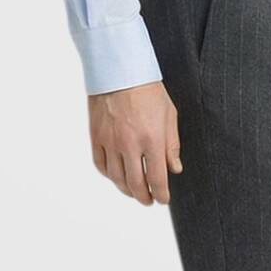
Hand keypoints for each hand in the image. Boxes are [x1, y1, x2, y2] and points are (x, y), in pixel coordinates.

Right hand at [88, 80, 182, 204]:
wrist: (119, 71)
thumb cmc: (148, 90)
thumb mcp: (169, 115)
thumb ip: (172, 145)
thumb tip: (174, 169)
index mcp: (152, 139)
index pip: (157, 179)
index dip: (161, 194)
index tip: (163, 199)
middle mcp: (130, 144)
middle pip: (135, 184)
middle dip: (144, 197)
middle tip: (148, 200)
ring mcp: (111, 142)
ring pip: (116, 178)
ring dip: (126, 189)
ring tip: (134, 191)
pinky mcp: (96, 137)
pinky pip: (101, 165)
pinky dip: (109, 175)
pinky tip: (116, 176)